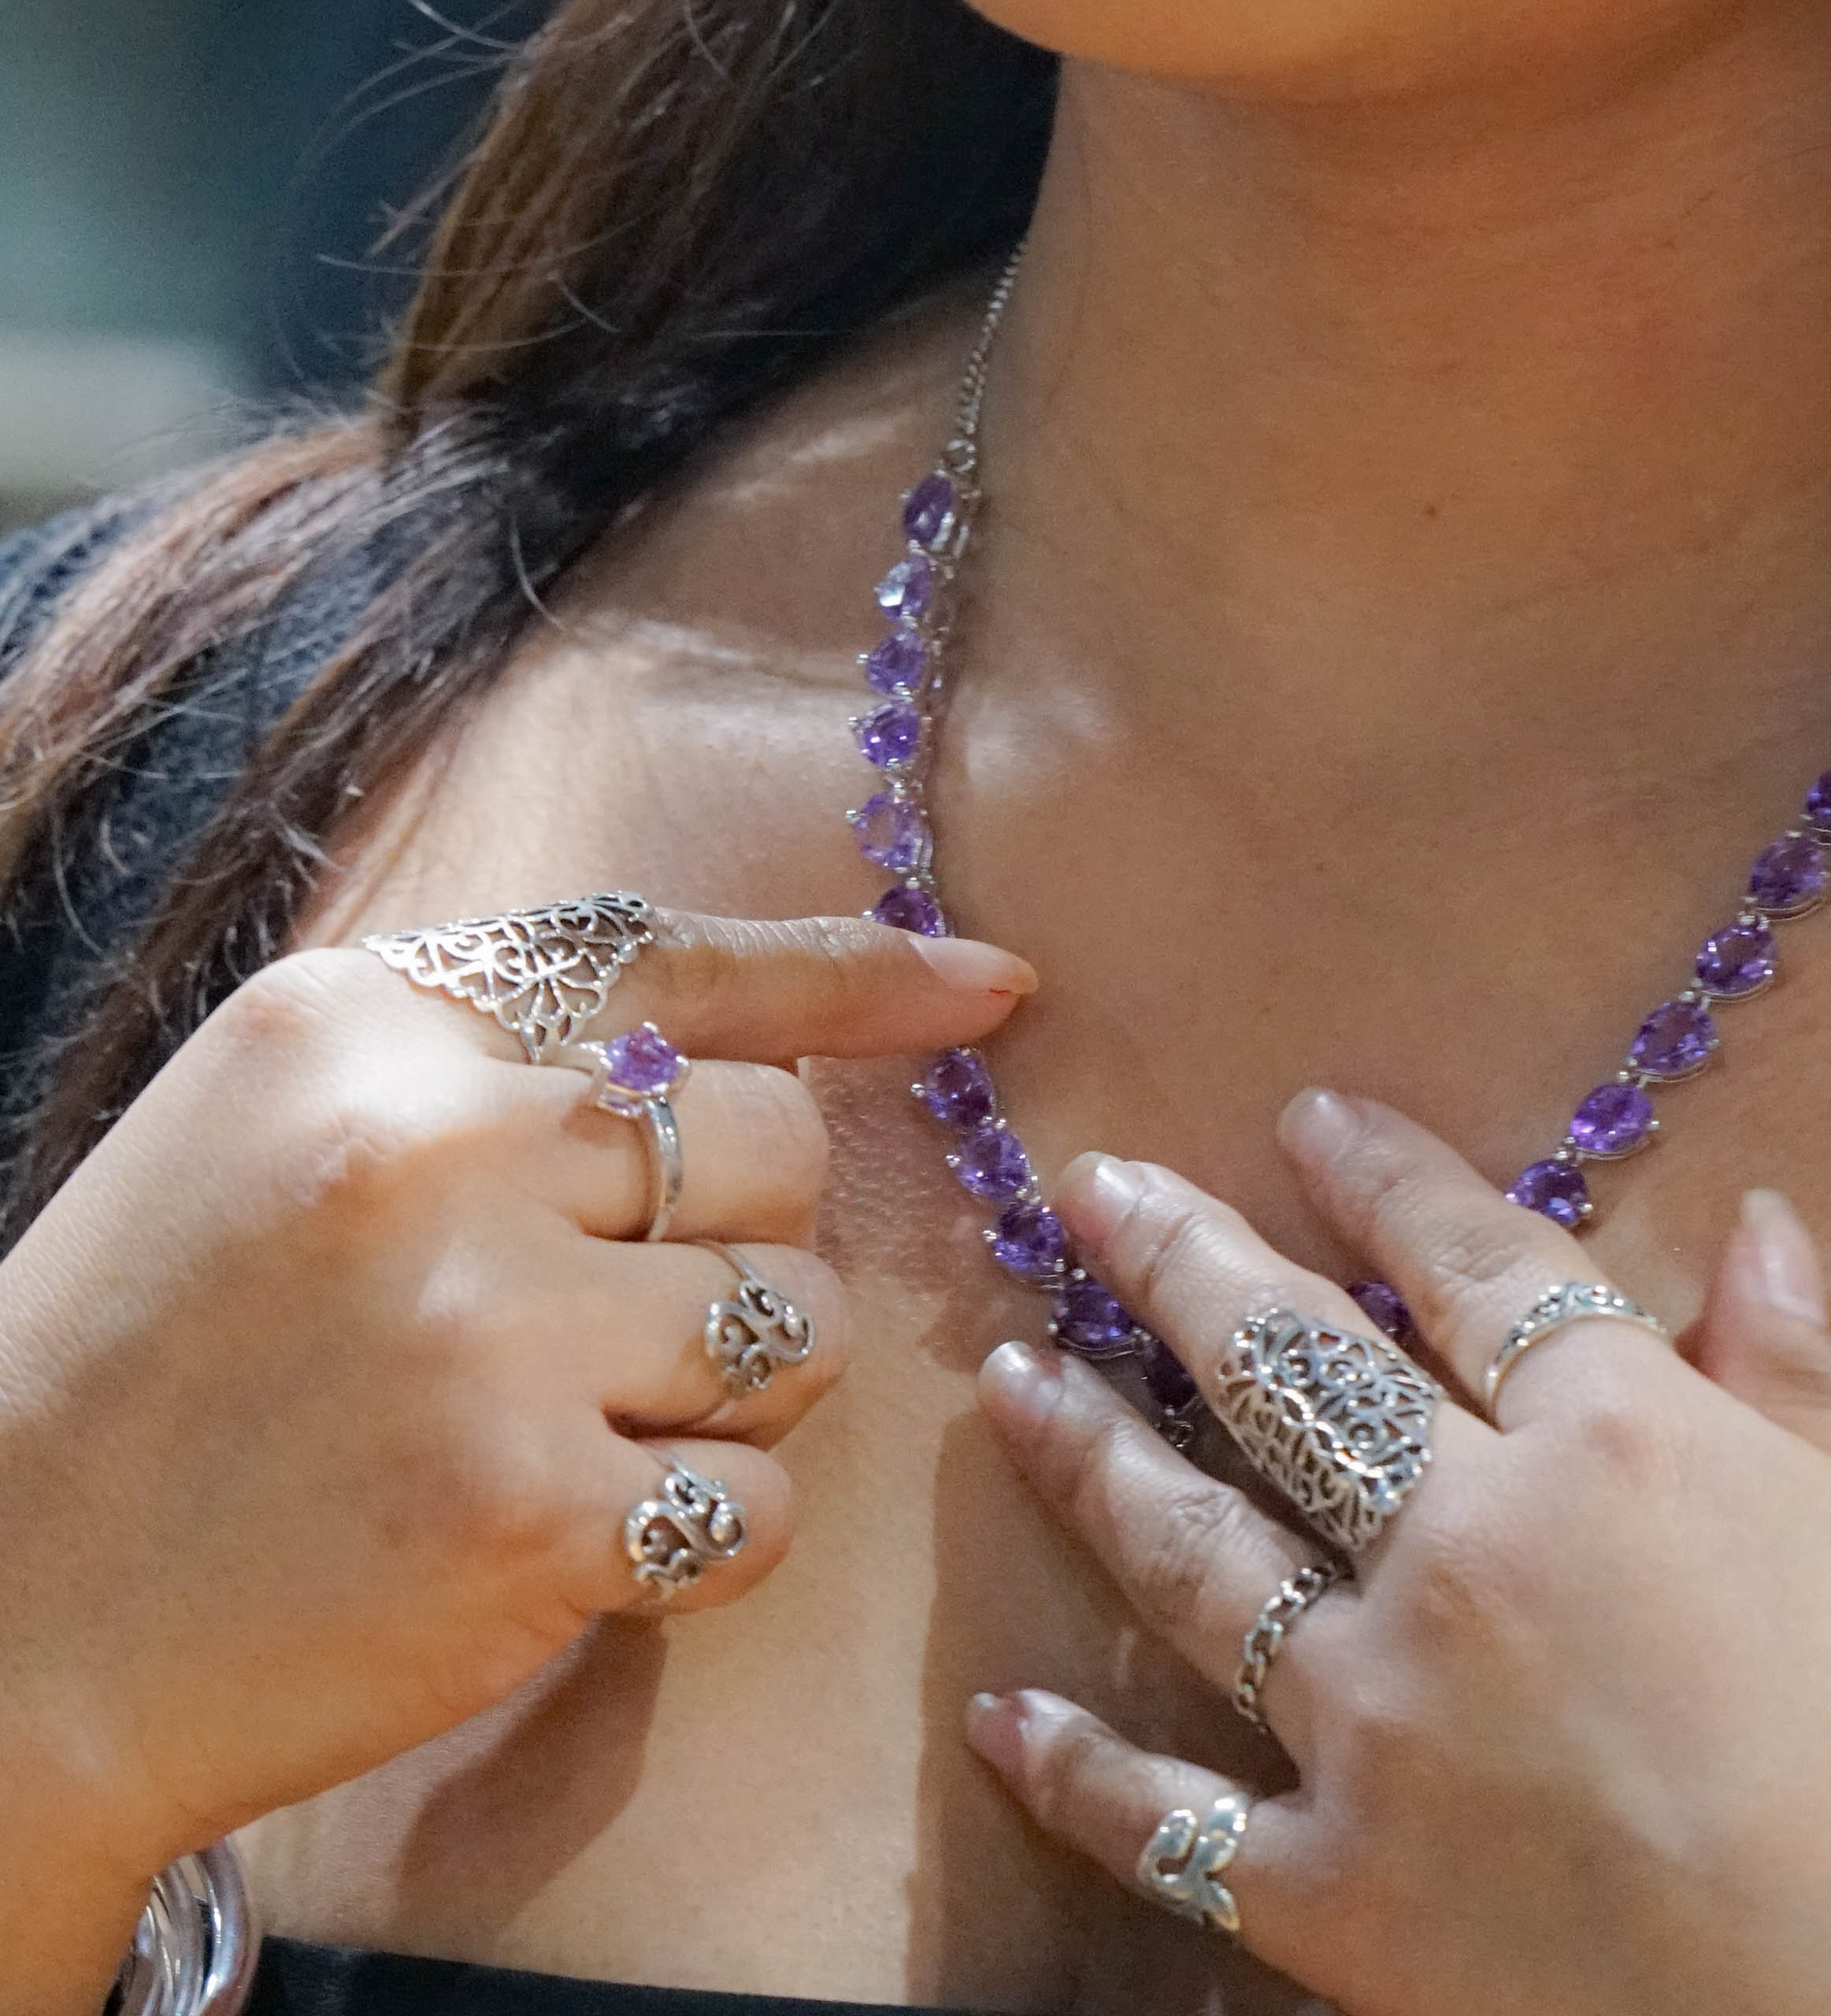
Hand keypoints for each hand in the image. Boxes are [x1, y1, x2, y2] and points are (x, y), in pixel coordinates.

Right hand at [0, 903, 1026, 1993]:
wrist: (3, 1611)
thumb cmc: (159, 1353)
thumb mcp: (284, 1117)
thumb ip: (495, 1053)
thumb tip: (768, 1035)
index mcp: (371, 1024)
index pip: (672, 959)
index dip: (858, 973)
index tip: (992, 988)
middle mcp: (438, 1151)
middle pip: (769, 1147)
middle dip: (742, 1233)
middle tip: (618, 1311)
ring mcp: (489, 1338)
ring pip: (794, 1318)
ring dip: (737, 1383)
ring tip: (589, 1421)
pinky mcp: (530, 1519)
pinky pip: (758, 1496)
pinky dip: (707, 1527)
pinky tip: (585, 1535)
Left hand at [967, 1098, 1830, 2015]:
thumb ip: (1802, 1374)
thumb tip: (1758, 1223)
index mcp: (1615, 1435)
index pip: (1469, 1261)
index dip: (1384, 1178)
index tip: (1312, 1118)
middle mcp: (1467, 1546)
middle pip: (1292, 1371)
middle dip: (1180, 1263)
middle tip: (1093, 1190)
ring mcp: (1382, 1723)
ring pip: (1195, 1555)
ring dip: (1092, 1457)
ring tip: (1015, 1380)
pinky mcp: (1337, 1897)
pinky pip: (1168, 1819)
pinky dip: (1076, 1769)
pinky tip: (1005, 1714)